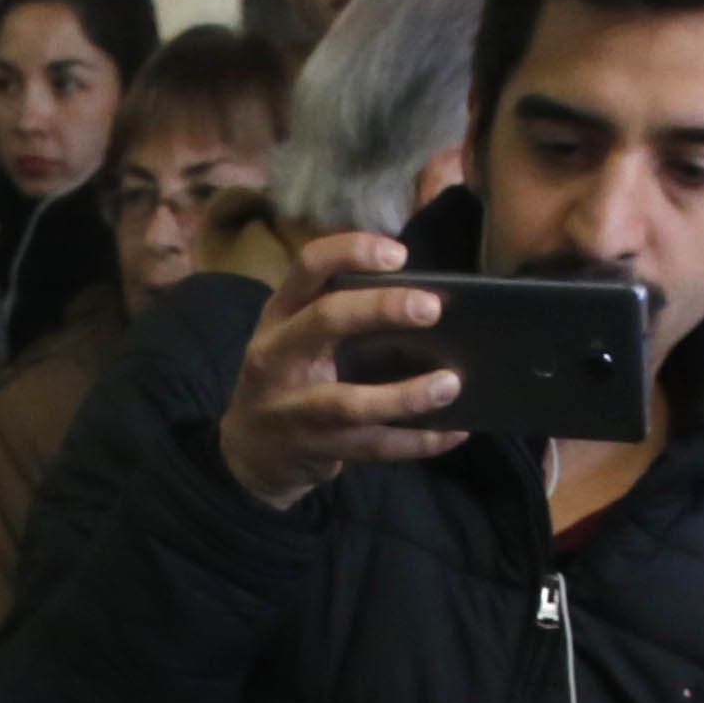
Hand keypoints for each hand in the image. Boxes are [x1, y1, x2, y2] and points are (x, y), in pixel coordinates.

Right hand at [217, 233, 462, 511]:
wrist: (251, 451)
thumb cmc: (290, 378)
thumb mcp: (296, 335)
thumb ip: (340, 312)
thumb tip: (421, 298)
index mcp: (280, 314)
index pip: (308, 266)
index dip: (352, 252)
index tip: (398, 254)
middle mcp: (277, 355)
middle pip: (325, 320)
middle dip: (381, 309)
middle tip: (433, 307)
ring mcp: (292, 407)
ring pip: (350, 402)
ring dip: (406, 395)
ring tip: (451, 383)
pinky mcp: (313, 448)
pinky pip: (371, 446)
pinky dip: (417, 442)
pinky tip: (452, 432)